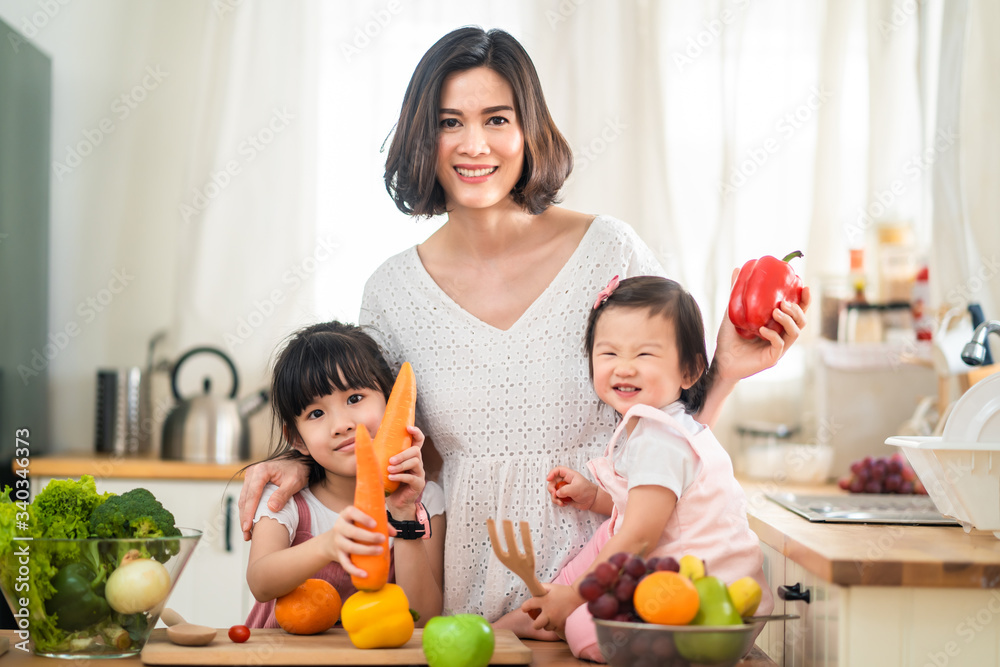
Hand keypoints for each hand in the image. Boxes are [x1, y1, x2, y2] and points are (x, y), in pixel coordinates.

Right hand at [238, 458, 309, 540]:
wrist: (298, 461)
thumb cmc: (298, 470)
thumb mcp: (294, 482)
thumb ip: (283, 494)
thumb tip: (271, 508)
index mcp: (261, 470)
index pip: (252, 495)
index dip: (249, 513)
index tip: (247, 527)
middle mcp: (253, 472)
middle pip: (245, 499)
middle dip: (244, 518)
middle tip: (247, 535)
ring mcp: (251, 476)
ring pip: (243, 499)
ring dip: (244, 516)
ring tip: (247, 533)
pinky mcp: (252, 482)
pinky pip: (247, 498)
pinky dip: (247, 510)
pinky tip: (250, 522)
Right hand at [321, 505, 388, 579]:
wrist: (331, 541)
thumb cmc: (354, 527)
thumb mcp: (362, 521)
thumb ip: (380, 523)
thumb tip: (394, 532)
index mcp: (346, 515)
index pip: (351, 512)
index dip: (363, 518)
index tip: (374, 524)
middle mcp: (339, 527)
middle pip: (352, 532)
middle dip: (369, 537)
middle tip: (382, 539)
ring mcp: (338, 541)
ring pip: (350, 547)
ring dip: (366, 550)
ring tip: (380, 551)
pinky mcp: (338, 555)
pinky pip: (345, 564)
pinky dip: (355, 570)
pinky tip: (365, 574)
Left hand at [386, 426, 425, 518]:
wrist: (395, 502)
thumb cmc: (389, 481)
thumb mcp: (383, 465)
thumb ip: (379, 452)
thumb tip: (367, 438)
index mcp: (410, 455)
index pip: (418, 440)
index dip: (416, 432)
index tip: (408, 428)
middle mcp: (417, 462)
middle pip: (416, 451)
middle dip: (403, 454)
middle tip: (390, 460)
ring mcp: (419, 473)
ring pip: (415, 463)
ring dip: (401, 465)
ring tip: (389, 469)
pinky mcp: (418, 484)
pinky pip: (412, 478)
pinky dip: (401, 476)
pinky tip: (391, 477)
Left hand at [520, 583, 581, 633]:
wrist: (578, 596)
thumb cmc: (563, 591)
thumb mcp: (551, 587)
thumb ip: (541, 588)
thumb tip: (533, 591)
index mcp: (544, 601)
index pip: (528, 605)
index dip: (525, 607)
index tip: (525, 609)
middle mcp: (549, 612)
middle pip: (536, 625)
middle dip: (536, 623)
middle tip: (539, 619)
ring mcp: (556, 620)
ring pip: (546, 628)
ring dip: (547, 624)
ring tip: (551, 617)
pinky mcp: (562, 625)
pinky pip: (555, 629)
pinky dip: (555, 626)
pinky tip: (557, 619)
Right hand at [546, 467, 596, 509]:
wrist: (593, 501)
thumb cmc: (587, 491)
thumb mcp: (576, 489)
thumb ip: (565, 490)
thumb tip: (557, 493)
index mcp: (569, 475)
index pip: (558, 470)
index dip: (552, 473)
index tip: (548, 479)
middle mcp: (565, 481)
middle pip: (553, 482)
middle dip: (551, 489)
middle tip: (554, 494)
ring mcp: (564, 489)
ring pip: (553, 491)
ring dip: (554, 497)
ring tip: (560, 502)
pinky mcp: (564, 496)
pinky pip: (557, 498)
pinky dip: (558, 501)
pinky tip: (563, 504)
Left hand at [714, 268, 810, 382]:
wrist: (720, 361)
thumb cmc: (729, 338)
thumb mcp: (732, 311)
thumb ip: (737, 293)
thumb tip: (737, 268)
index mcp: (777, 325)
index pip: (797, 312)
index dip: (804, 300)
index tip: (804, 286)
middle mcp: (782, 336)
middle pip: (801, 322)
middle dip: (798, 310)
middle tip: (785, 302)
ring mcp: (778, 349)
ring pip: (795, 333)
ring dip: (788, 320)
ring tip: (776, 311)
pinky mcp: (771, 359)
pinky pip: (779, 345)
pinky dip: (773, 335)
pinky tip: (762, 330)